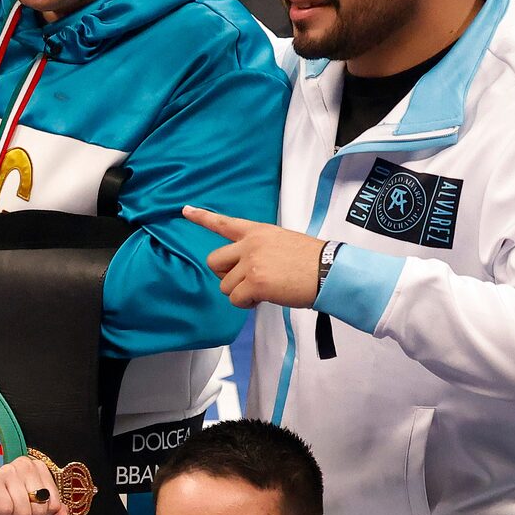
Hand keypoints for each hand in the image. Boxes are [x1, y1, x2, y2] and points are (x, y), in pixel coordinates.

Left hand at [185, 204, 326, 308]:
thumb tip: (246, 266)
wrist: (329, 271)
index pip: (225, 223)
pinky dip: (247, 304)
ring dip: (241, 293)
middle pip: (214, 262)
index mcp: (258, 231)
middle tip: (245, 281)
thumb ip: (259, 248)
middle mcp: (250, 244)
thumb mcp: (282, 241)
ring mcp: (251, 263)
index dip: (202, 217)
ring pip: (225, 286)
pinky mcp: (254, 283)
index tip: (185, 210)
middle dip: (225, 275)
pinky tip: (265, 297)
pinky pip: (236, 300)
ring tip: (265, 289)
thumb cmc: (311, 261)